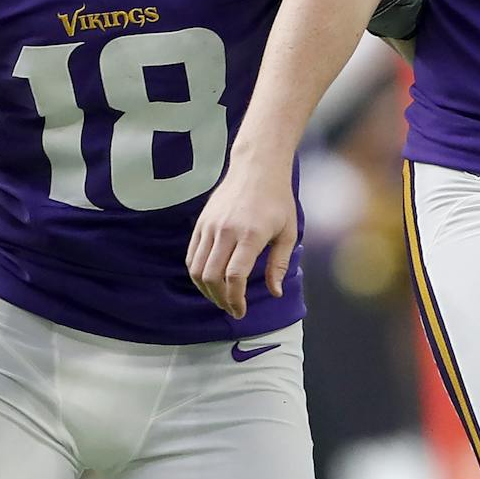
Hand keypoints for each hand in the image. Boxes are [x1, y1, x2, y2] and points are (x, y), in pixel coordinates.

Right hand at [187, 151, 297, 318]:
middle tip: (231, 309)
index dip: (235, 299)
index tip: (240, 311)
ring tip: (220, 298)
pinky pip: (192, 255)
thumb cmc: (278, 200)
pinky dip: (197, 273)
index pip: (235, 276)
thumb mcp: (287, 232)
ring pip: (197, 268)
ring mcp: (210, 225)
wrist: (257, 167)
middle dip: (220, 300)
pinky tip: (210, 281)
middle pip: (212, 276)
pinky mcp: (201, 222)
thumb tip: (275, 293)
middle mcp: (227, 230)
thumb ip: (279, 265)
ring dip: (206, 290)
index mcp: (251, 234)